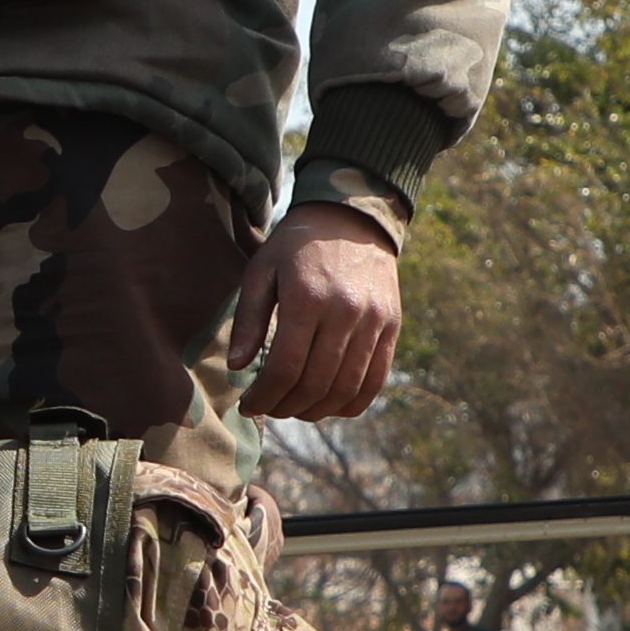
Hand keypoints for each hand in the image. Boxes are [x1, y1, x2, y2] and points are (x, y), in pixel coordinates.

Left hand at [223, 200, 402, 420]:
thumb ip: (248, 319)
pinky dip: (350, 403)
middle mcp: (344, 312)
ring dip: (316, 411)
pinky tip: (328, 405)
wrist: (351, 219)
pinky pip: (375, 381)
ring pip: (345, 389)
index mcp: (306, 298)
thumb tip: (237, 367)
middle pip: (315, 384)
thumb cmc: (296, 247)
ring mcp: (373, 322)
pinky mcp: (392, 327)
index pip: (285, 368)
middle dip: (286, 406)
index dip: (264, 396)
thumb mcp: (262, 271)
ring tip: (294, 407)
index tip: (248, 405)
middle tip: (268, 407)